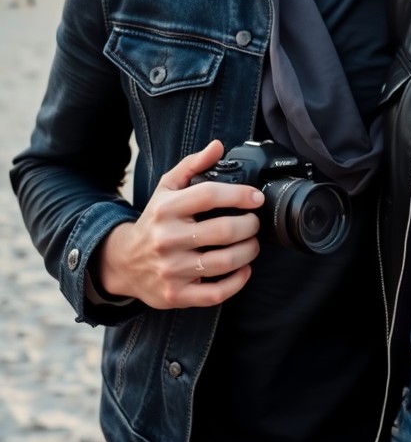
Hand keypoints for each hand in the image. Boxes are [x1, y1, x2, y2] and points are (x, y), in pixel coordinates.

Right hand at [94, 140, 263, 308]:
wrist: (123, 262)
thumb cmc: (154, 221)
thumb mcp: (166, 189)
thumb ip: (193, 165)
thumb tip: (218, 146)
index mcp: (167, 208)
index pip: (209, 195)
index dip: (240, 195)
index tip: (256, 198)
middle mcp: (167, 239)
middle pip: (224, 230)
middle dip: (250, 225)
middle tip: (254, 223)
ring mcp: (172, 269)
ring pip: (225, 261)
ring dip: (249, 251)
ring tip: (251, 244)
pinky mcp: (176, 295)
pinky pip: (216, 293)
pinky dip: (237, 282)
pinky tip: (243, 270)